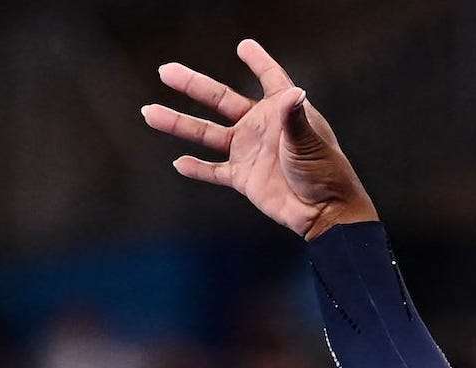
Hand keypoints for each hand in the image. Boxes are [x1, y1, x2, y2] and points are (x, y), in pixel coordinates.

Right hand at [142, 39, 377, 239]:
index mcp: (281, 110)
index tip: (244, 46)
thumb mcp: (309, 141)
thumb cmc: (325, 172)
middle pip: (220, 100)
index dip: (258, 61)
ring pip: (207, 133)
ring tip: (150, 112)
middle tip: (165, 71)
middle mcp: (260, 127)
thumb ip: (294, 117)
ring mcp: (249, 151)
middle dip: (192, 85)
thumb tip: (294, 91)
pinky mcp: (243, 178)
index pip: (270, 77)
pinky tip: (179, 162)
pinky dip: (197, 168)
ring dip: (179, 124)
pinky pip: (214, 171)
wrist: (323, 213)